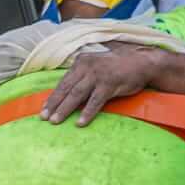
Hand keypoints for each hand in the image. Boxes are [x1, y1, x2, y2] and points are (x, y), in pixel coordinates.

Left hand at [41, 44, 158, 127]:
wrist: (141, 62)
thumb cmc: (117, 68)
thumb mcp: (95, 68)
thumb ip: (82, 78)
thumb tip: (67, 96)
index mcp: (81, 62)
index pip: (63, 82)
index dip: (53, 96)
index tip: (43, 108)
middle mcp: (87, 67)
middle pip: (66, 88)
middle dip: (54, 104)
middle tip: (44, 118)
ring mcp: (98, 75)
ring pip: (77, 94)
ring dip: (65, 109)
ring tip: (55, 121)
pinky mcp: (110, 83)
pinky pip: (95, 101)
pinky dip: (87, 112)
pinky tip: (80, 122)